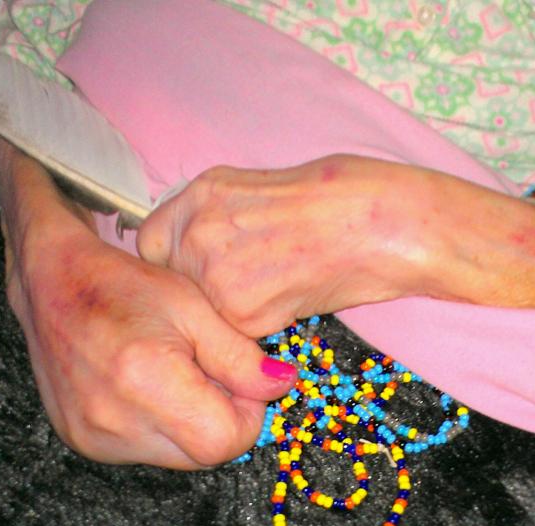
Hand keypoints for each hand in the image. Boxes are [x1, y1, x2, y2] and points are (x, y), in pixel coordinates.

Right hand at [0, 137, 295, 468]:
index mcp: (146, 378)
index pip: (224, 440)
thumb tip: (280, 386)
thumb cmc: (125, 283)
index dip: (246, 414)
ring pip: (176, 457)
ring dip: (192, 424)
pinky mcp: (81, 441)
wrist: (52, 283)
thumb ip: (241, 356)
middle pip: (201, 455)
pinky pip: (146, 450)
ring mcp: (93, 436)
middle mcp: (114, 419)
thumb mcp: (195, 306)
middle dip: (221, 419)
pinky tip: (150, 386)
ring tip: (176, 373)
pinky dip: (161, 425)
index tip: (242, 380)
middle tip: (210, 372)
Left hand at [136, 154, 534, 336]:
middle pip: (171, 281)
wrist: (383, 222)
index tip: (199, 269)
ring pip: (200, 310)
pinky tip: (293, 297)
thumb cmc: (341, 197)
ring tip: (279, 283)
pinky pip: (234, 331)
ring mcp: (215, 272)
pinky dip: (258, 324)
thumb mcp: (262, 186)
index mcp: (202, 192)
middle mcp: (197, 230)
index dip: (175, 260)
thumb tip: (192, 244)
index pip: (151, 242)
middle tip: (247, 280)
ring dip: (229, 307)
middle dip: (199, 287)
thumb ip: (216, 214)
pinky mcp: (242, 313)